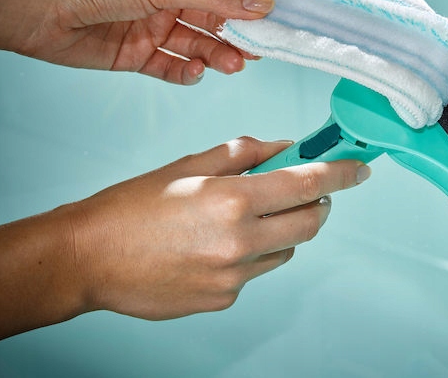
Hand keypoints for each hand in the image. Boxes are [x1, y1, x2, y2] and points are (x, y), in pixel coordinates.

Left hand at [0, 0, 272, 83]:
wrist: (36, 9)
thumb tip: (263, 4)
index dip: (246, 4)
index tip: (271, 22)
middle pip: (212, 19)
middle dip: (233, 36)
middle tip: (255, 52)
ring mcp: (152, 26)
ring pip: (195, 45)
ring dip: (215, 56)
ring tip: (232, 65)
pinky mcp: (138, 55)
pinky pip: (172, 66)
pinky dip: (186, 72)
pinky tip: (194, 72)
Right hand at [70, 137, 368, 318]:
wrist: (89, 257)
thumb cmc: (132, 206)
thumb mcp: (190, 164)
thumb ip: (245, 153)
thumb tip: (285, 148)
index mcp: (232, 199)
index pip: (307, 183)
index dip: (340, 174)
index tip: (359, 169)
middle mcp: (239, 241)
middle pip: (310, 224)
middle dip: (317, 204)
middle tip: (306, 192)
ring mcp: (233, 277)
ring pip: (285, 250)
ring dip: (281, 230)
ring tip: (242, 218)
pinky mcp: (223, 299)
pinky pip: (255, 272)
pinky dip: (250, 254)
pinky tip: (214, 246)